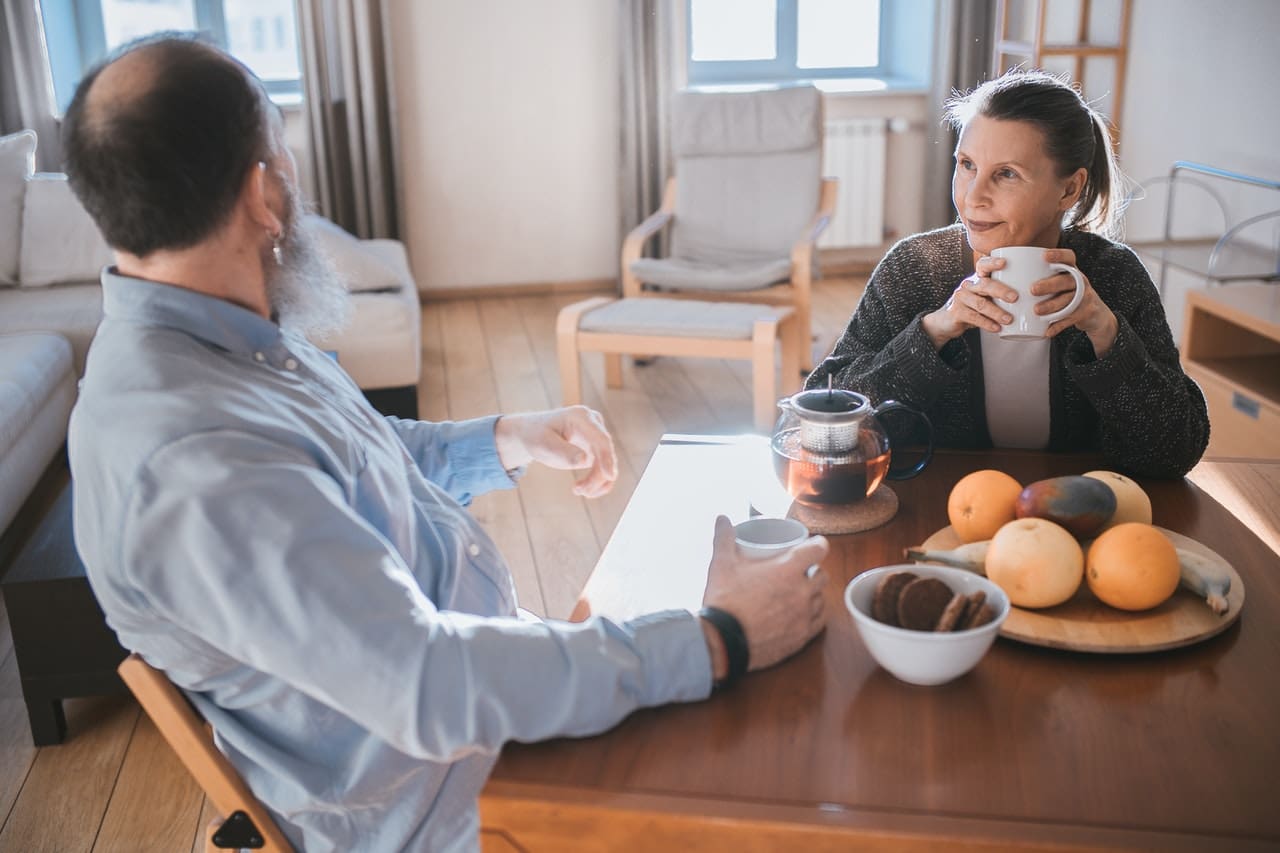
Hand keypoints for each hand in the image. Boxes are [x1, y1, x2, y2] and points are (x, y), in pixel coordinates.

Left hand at [493, 406, 617, 497]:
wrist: (532, 434)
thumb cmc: (536, 435)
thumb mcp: (543, 443)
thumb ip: (563, 451)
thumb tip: (584, 460)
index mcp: (582, 417)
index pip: (600, 439)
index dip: (607, 458)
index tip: (610, 476)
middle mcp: (594, 425)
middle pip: (605, 454)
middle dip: (596, 476)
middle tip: (579, 491)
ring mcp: (596, 438)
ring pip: (606, 464)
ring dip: (595, 482)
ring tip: (577, 490)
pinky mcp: (595, 450)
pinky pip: (602, 469)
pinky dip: (596, 482)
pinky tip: (582, 489)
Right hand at [700, 516, 828, 677]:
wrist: (722, 643)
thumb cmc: (724, 601)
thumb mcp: (721, 564)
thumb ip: (723, 538)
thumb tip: (721, 519)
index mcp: (787, 571)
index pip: (819, 550)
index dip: (818, 544)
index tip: (812, 545)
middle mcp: (802, 593)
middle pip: (822, 575)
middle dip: (814, 570)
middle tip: (800, 571)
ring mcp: (804, 617)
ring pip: (821, 599)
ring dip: (813, 594)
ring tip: (798, 593)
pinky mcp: (801, 638)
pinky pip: (818, 622)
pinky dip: (813, 615)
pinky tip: (802, 614)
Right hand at [921, 255, 1018, 349]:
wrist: (947, 322)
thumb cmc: (973, 308)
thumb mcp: (985, 298)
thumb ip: (1001, 295)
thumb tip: (1033, 299)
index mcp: (977, 279)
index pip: (982, 265)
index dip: (992, 263)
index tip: (1005, 263)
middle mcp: (968, 286)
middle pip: (985, 285)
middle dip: (1001, 290)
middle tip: (1015, 298)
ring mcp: (961, 299)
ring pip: (980, 303)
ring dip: (996, 312)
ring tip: (1009, 319)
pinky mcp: (956, 313)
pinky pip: (973, 317)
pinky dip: (987, 323)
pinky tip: (996, 328)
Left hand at [1036, 248, 1117, 356]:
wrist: (1094, 313)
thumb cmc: (1066, 294)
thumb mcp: (1059, 282)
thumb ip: (1042, 277)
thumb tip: (1005, 273)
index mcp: (1072, 270)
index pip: (1069, 257)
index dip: (1058, 255)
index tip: (1044, 256)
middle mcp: (1080, 281)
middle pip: (1066, 280)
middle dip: (1049, 285)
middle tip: (1032, 290)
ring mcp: (1085, 297)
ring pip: (1069, 301)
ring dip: (1052, 306)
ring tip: (1036, 311)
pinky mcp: (1086, 313)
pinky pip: (1071, 319)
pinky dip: (1058, 326)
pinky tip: (1046, 331)